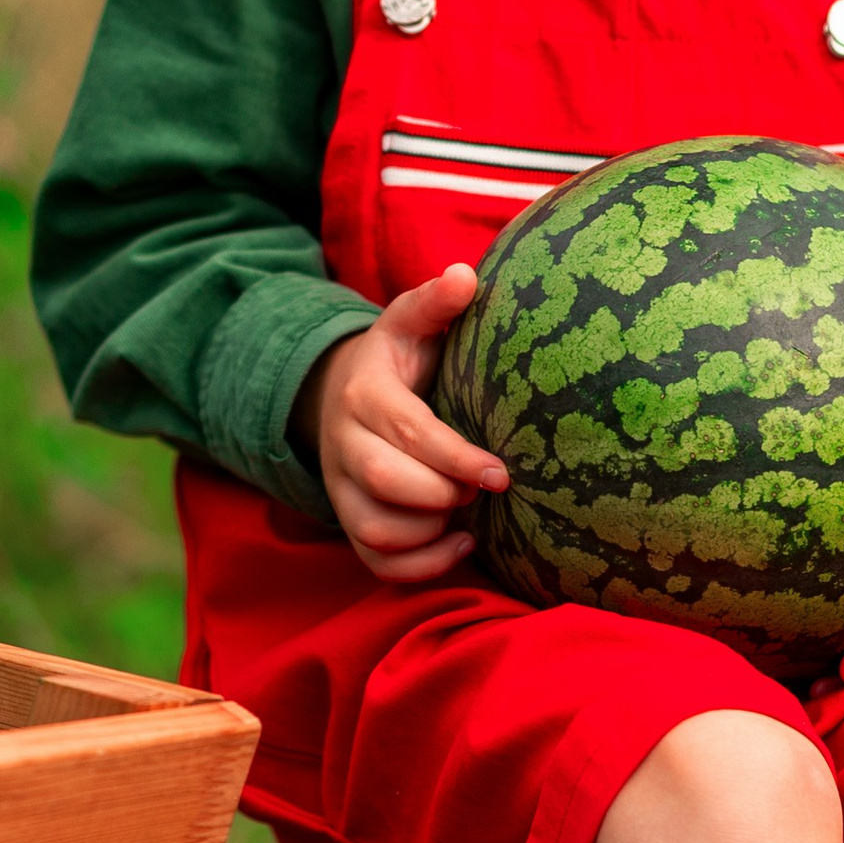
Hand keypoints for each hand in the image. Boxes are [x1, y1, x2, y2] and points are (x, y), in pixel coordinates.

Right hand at [296, 265, 506, 582]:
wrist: (343, 394)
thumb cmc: (399, 361)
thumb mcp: (411, 324)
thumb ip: (435, 303)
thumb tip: (466, 276)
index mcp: (364, 393)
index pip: (406, 431)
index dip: (455, 457)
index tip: (501, 472)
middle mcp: (344, 444)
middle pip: (384, 483)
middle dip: (443, 493)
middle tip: (484, 488)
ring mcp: (342, 488)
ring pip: (375, 530)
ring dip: (430, 531)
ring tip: (467, 513)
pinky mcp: (350, 522)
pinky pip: (376, 563)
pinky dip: (420, 566)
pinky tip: (460, 542)